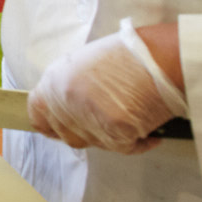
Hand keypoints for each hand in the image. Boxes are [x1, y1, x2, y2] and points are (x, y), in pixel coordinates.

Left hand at [26, 25, 187, 153]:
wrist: (163, 57)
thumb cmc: (131, 53)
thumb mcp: (86, 62)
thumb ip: (69, 86)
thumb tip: (66, 106)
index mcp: (56, 81)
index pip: (37, 115)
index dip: (49, 123)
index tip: (58, 127)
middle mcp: (66, 102)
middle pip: (67, 134)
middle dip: (85, 130)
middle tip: (106, 122)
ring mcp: (89, 120)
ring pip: (94, 143)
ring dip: (109, 136)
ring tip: (129, 117)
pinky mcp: (115, 134)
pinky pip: (124, 148)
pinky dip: (138, 142)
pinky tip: (148, 130)